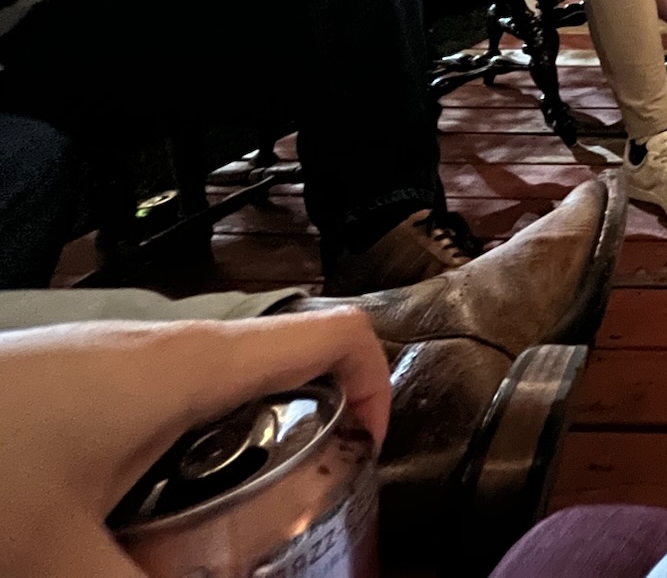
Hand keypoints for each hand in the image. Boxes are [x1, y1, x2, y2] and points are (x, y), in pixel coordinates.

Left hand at [0, 312, 389, 577]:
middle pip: (278, 364)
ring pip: (212, 384)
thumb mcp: (65, 566)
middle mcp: (164, 345)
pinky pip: (155, 395)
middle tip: (282, 513)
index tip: (365, 455)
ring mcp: (111, 354)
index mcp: (192, 369)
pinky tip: (119, 513)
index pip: (336, 334)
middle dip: (299, 436)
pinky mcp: (68, 373)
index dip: (379, 386)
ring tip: (202, 524)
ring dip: (231, 446)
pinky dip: (171, 447)